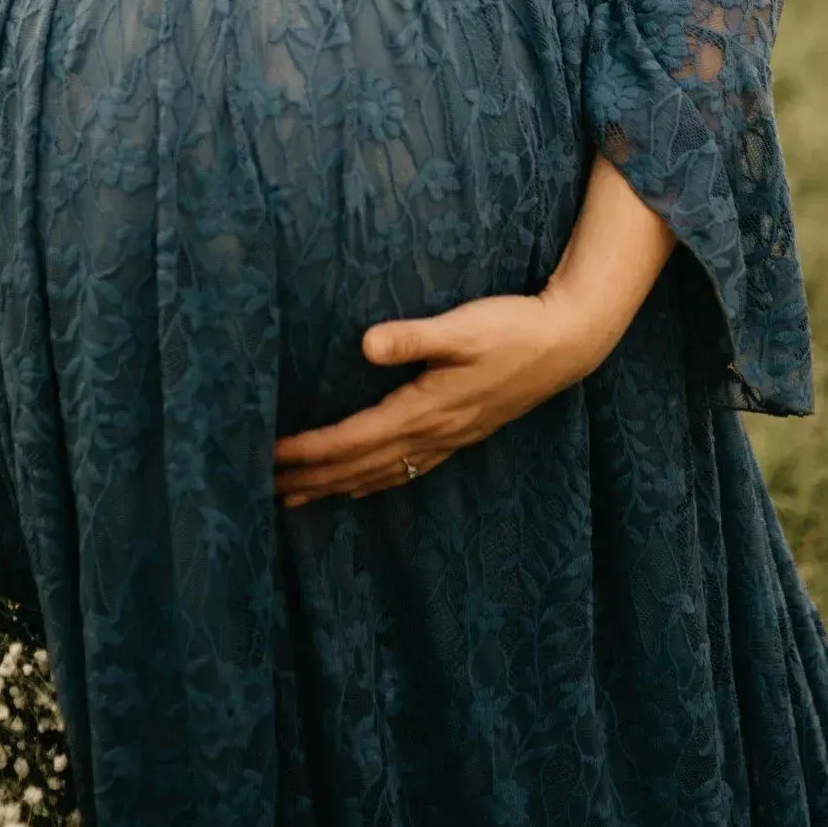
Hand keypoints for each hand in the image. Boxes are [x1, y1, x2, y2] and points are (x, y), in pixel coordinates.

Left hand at [272, 289, 615, 506]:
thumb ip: (413, 337)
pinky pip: (405, 471)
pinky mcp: (460, 434)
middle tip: (260, 490)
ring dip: (335, 487)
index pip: (351, 439)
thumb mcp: (462, 327)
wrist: (567, 344)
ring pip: (380, 474)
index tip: (267, 458)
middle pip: (358, 466)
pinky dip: (374, 483)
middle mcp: (432, 434)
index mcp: (424, 410)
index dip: (307, 451)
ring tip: (295, 499)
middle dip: (309, 478)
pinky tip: (360, 488)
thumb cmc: (512, 328)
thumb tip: (365, 344)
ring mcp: (448, 440)